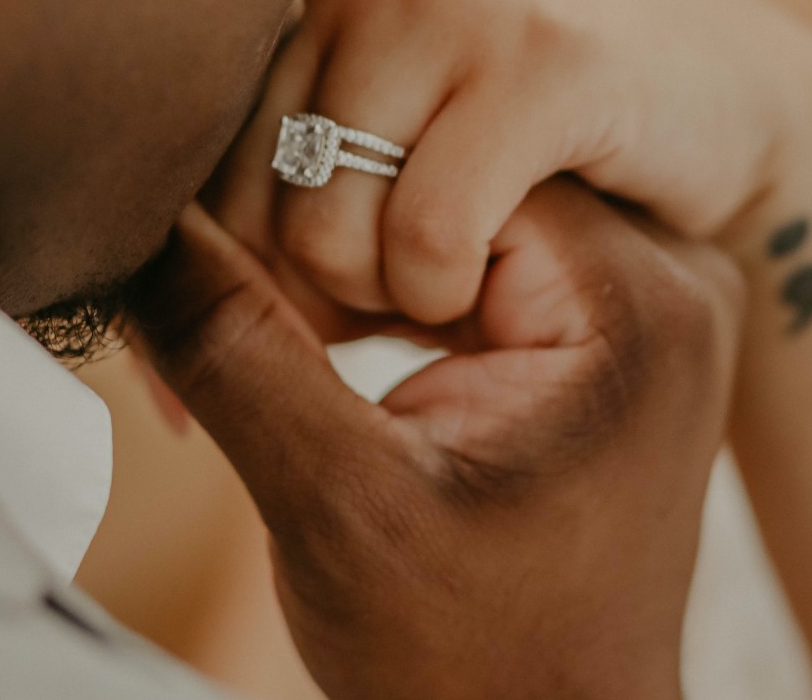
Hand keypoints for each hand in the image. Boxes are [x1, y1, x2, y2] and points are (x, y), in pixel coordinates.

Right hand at [131, 180, 742, 699]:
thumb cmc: (472, 659)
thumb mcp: (337, 503)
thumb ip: (233, 347)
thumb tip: (141, 215)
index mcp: (639, 301)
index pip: (460, 161)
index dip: (339, 210)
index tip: (274, 290)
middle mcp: (670, 279)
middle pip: (467, 179)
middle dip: (347, 243)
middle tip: (275, 313)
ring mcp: (646, 304)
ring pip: (465, 213)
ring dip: (365, 267)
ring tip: (309, 335)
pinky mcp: (605, 333)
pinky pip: (486, 262)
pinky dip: (400, 292)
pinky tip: (346, 336)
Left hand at [208, 0, 811, 323]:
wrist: (700, 91)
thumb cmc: (514, 142)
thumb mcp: (372, 157)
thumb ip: (262, 224)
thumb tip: (159, 387)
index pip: (175, 150)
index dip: (217, 266)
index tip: (284, 321)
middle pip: (240, 204)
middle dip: (307, 296)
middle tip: (381, 307)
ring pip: (327, 229)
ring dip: (383, 303)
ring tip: (433, 286)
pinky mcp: (540, 57)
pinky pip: (432, 232)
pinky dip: (447, 292)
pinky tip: (479, 289)